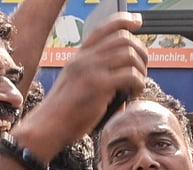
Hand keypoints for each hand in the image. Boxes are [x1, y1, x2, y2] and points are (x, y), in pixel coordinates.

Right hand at [19, 13, 147, 158]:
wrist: (50, 125)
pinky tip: (132, 96)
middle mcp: (84, 57)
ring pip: (130, 55)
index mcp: (80, 55)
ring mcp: (90, 69)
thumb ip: (98, 73)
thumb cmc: (67, 110)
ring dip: (141, 72)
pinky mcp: (98, 85)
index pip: (103, 28)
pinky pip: (131, 76)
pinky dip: (139, 86)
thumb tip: (127, 74)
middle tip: (142, 72)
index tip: (137, 21)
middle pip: (123, 39)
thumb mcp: (80, 83)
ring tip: (136, 87)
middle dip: (141, 53)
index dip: (123, 21)